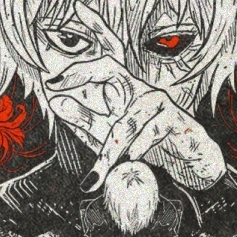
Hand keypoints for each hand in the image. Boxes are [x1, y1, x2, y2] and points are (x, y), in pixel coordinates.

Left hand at [46, 2, 225, 192]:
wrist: (187, 156)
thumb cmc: (146, 139)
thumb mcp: (109, 132)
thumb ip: (85, 118)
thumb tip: (55, 101)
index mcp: (122, 88)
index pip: (100, 64)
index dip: (75, 67)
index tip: (50, 81)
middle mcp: (138, 87)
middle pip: (110, 65)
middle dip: (81, 70)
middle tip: (54, 84)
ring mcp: (158, 100)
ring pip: (125, 122)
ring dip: (110, 151)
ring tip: (97, 173)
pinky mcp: (174, 118)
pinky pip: (151, 131)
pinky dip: (140, 148)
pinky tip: (133, 160)